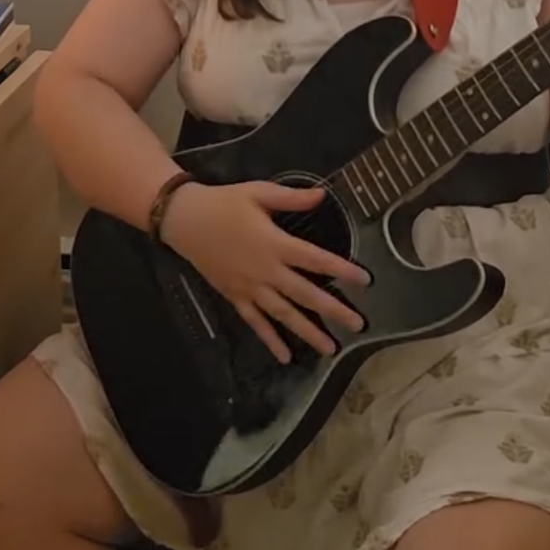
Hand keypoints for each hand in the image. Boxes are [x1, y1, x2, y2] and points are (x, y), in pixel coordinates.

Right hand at [160, 180, 368, 362]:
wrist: (185, 219)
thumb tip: (321, 195)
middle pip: (304, 294)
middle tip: (358, 325)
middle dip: (333, 310)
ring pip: (283, 314)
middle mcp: (266, 271)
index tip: (365, 281)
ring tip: (330, 349)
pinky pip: (255, 322)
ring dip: (307, 332)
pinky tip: (285, 356)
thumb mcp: (257, 192)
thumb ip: (291, 197)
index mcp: (274, 243)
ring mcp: (250, 288)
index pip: (315, 260)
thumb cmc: (224, 203)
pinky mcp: (235, 296)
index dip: (341, 270)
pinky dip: (269, 339)